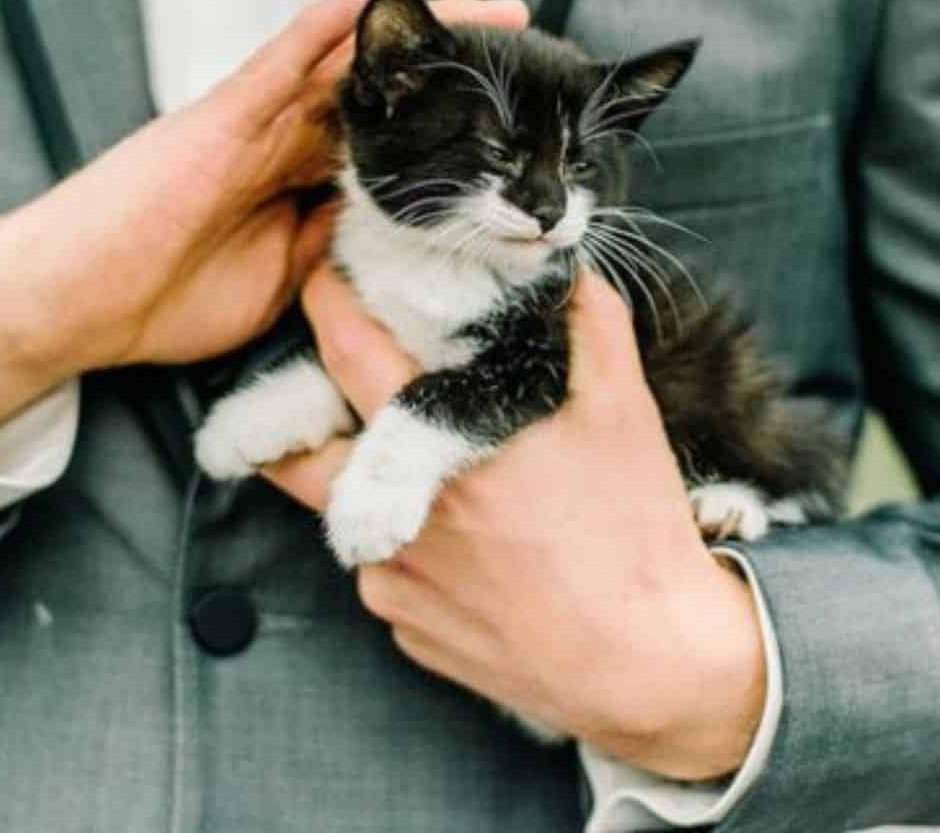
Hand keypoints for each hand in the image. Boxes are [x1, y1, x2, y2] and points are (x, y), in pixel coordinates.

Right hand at [0, 0, 528, 448]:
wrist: (81, 302)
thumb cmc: (166, 296)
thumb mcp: (283, 279)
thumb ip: (332, 246)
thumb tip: (386, 231)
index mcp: (303, 181)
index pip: (392, 139)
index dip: (451, 124)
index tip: (509, 120)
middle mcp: (287, 141)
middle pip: (384, 91)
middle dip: (452, 71)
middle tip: (519, 45)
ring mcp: (255, 124)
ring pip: (345, 63)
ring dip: (411, 35)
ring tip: (482, 13)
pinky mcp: (219, 118)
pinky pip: (277, 64)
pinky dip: (320, 32)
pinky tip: (369, 1)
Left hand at [264, 264, 767, 780]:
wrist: (648, 665)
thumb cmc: (634, 532)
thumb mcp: (624, 413)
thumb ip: (592, 327)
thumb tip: (568, 274)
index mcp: (444, 449)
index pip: (347, 353)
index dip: (324, 301)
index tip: (324, 276)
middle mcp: (399, 517)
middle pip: (296, 452)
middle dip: (290, 408)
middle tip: (328, 380)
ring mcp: (396, 584)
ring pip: (345, 513)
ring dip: (360, 477)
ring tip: (414, 458)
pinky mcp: (408, 629)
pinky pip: (384, 569)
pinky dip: (404, 540)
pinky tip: (462, 540)